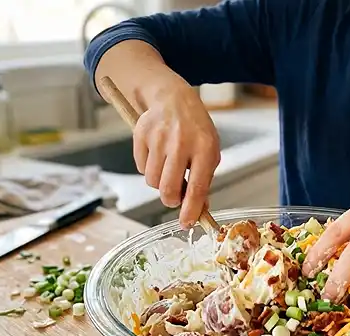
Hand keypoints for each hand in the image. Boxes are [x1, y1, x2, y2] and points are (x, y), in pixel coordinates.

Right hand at [133, 86, 220, 227]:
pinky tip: (158, 155)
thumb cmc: (195, 129)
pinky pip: (140, 167)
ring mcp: (158, 138)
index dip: (191, 210)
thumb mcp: (209, 151)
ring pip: (152, 181)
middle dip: (170, 200)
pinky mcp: (141, 135)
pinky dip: (148, 167)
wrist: (173, 99)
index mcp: (204, 147)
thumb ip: (204, 180)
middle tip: (175, 196)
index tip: (187, 223)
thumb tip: (199, 209)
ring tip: (168, 168)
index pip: (196, 188)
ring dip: (159, 182)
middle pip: (168, 189)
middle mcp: (181, 142)